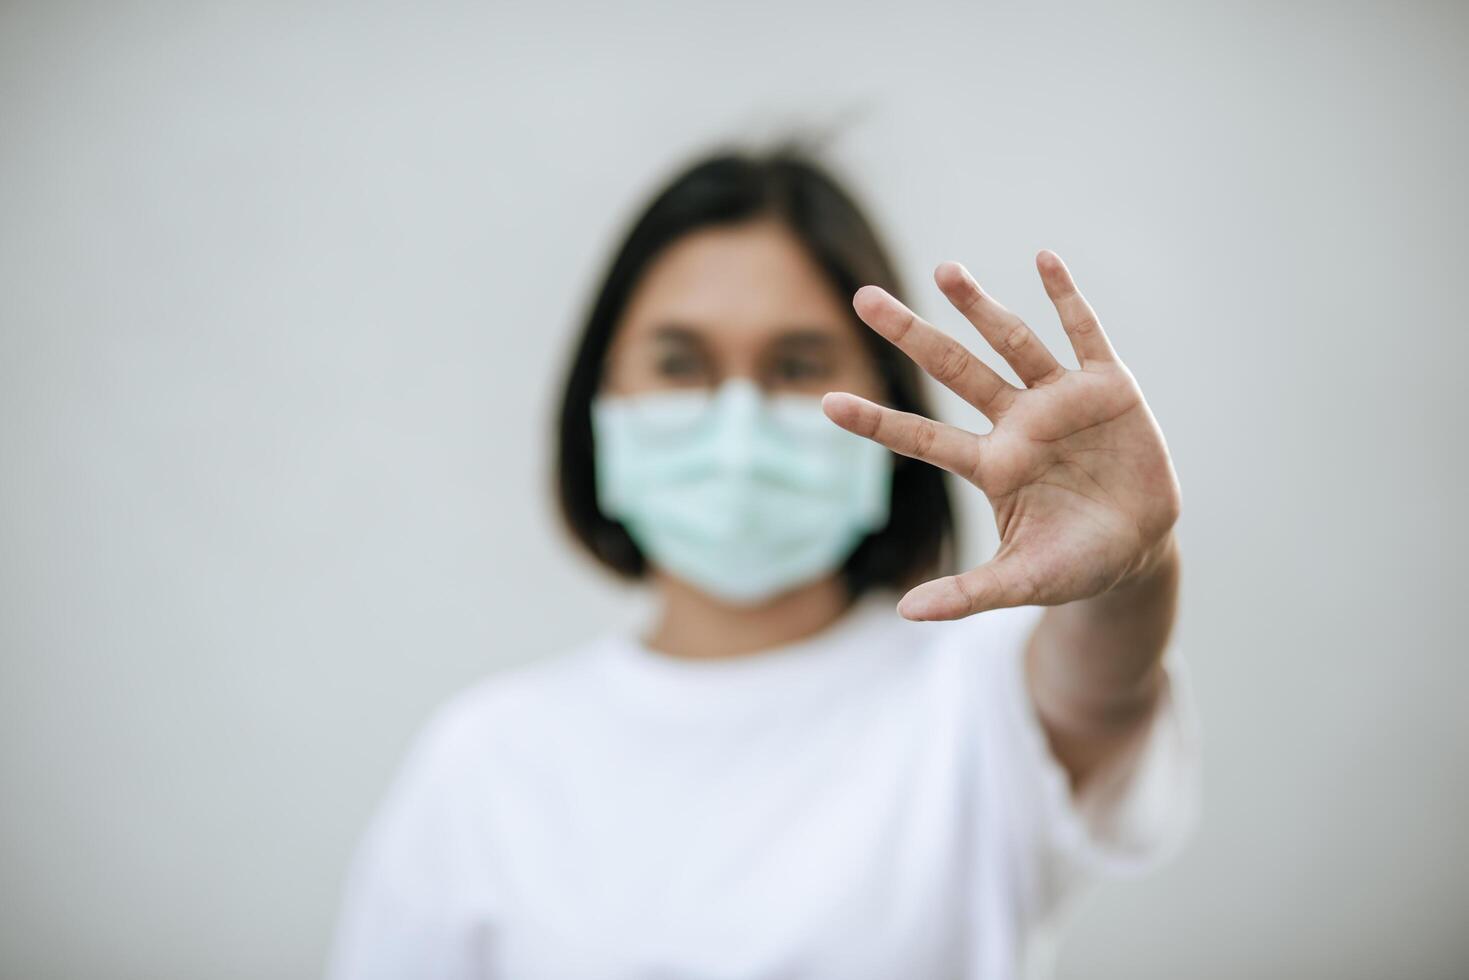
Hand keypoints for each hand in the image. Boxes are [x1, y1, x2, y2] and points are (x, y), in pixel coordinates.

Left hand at [822, 250, 1180, 620]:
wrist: (1143, 548)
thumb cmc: (1075, 563)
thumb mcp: (1022, 582)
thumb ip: (967, 595)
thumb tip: (903, 615)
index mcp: (991, 466)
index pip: (920, 437)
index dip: (877, 421)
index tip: (826, 402)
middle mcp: (1017, 423)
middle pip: (954, 370)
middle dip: (911, 335)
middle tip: (864, 298)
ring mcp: (1060, 400)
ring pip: (1011, 342)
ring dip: (979, 306)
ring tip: (943, 269)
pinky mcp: (1109, 386)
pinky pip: (1085, 333)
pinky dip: (1066, 297)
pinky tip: (1044, 259)